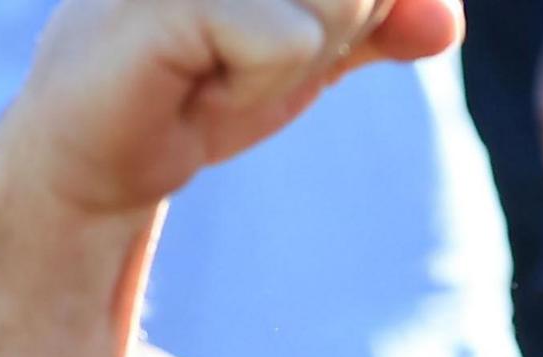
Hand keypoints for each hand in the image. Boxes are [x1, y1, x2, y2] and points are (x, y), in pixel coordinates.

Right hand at [0, 0, 465, 216]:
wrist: (97, 155)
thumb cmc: (201, 80)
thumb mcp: (315, 50)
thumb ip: (385, 25)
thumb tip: (444, 23)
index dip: (367, 4)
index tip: (291, 28)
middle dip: (340, 26)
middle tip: (252, 49)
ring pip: (342, 2)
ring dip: (300, 56)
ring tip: (223, 60)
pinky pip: (292, 43)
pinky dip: (261, 83)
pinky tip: (196, 78)